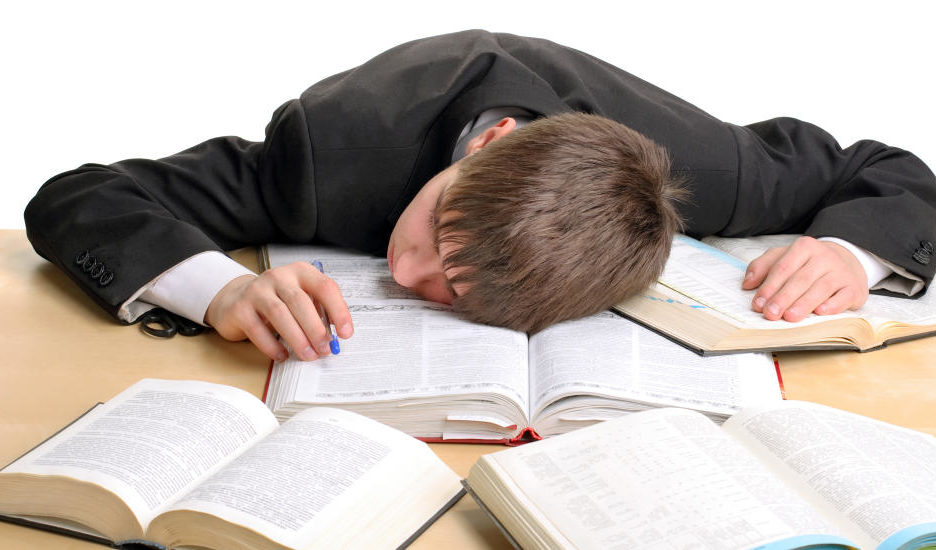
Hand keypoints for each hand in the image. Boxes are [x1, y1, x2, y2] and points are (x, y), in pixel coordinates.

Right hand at [205, 262, 352, 360]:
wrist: (236, 298)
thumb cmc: (277, 300)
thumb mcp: (301, 299)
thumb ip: (319, 313)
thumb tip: (333, 338)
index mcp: (300, 272)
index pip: (325, 287)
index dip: (338, 311)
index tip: (346, 333)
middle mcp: (279, 277)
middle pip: (301, 302)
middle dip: (316, 329)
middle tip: (325, 349)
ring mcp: (257, 291)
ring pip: (280, 314)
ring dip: (297, 338)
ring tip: (308, 355)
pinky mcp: (240, 308)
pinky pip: (257, 329)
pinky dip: (272, 345)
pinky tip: (282, 355)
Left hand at [742, 236, 868, 321]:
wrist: (847, 262)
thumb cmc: (807, 264)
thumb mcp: (783, 257)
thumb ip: (762, 266)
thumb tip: (747, 284)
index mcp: (804, 247)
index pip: (783, 268)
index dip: (769, 287)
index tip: (758, 303)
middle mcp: (824, 257)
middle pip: (800, 279)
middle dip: (783, 298)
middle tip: (770, 314)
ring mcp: (841, 272)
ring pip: (821, 288)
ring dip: (804, 304)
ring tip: (789, 317)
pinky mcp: (854, 288)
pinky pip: (843, 297)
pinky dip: (832, 305)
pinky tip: (820, 312)